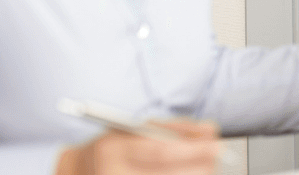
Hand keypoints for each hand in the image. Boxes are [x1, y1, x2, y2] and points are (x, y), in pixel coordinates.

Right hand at [56, 121, 219, 174]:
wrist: (80, 173)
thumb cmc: (117, 147)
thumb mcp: (137, 129)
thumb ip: (175, 128)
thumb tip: (211, 131)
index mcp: (113, 150)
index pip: (159, 152)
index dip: (193, 150)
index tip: (217, 144)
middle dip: (200, 166)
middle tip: (217, 157)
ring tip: (206, 167)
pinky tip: (191, 174)